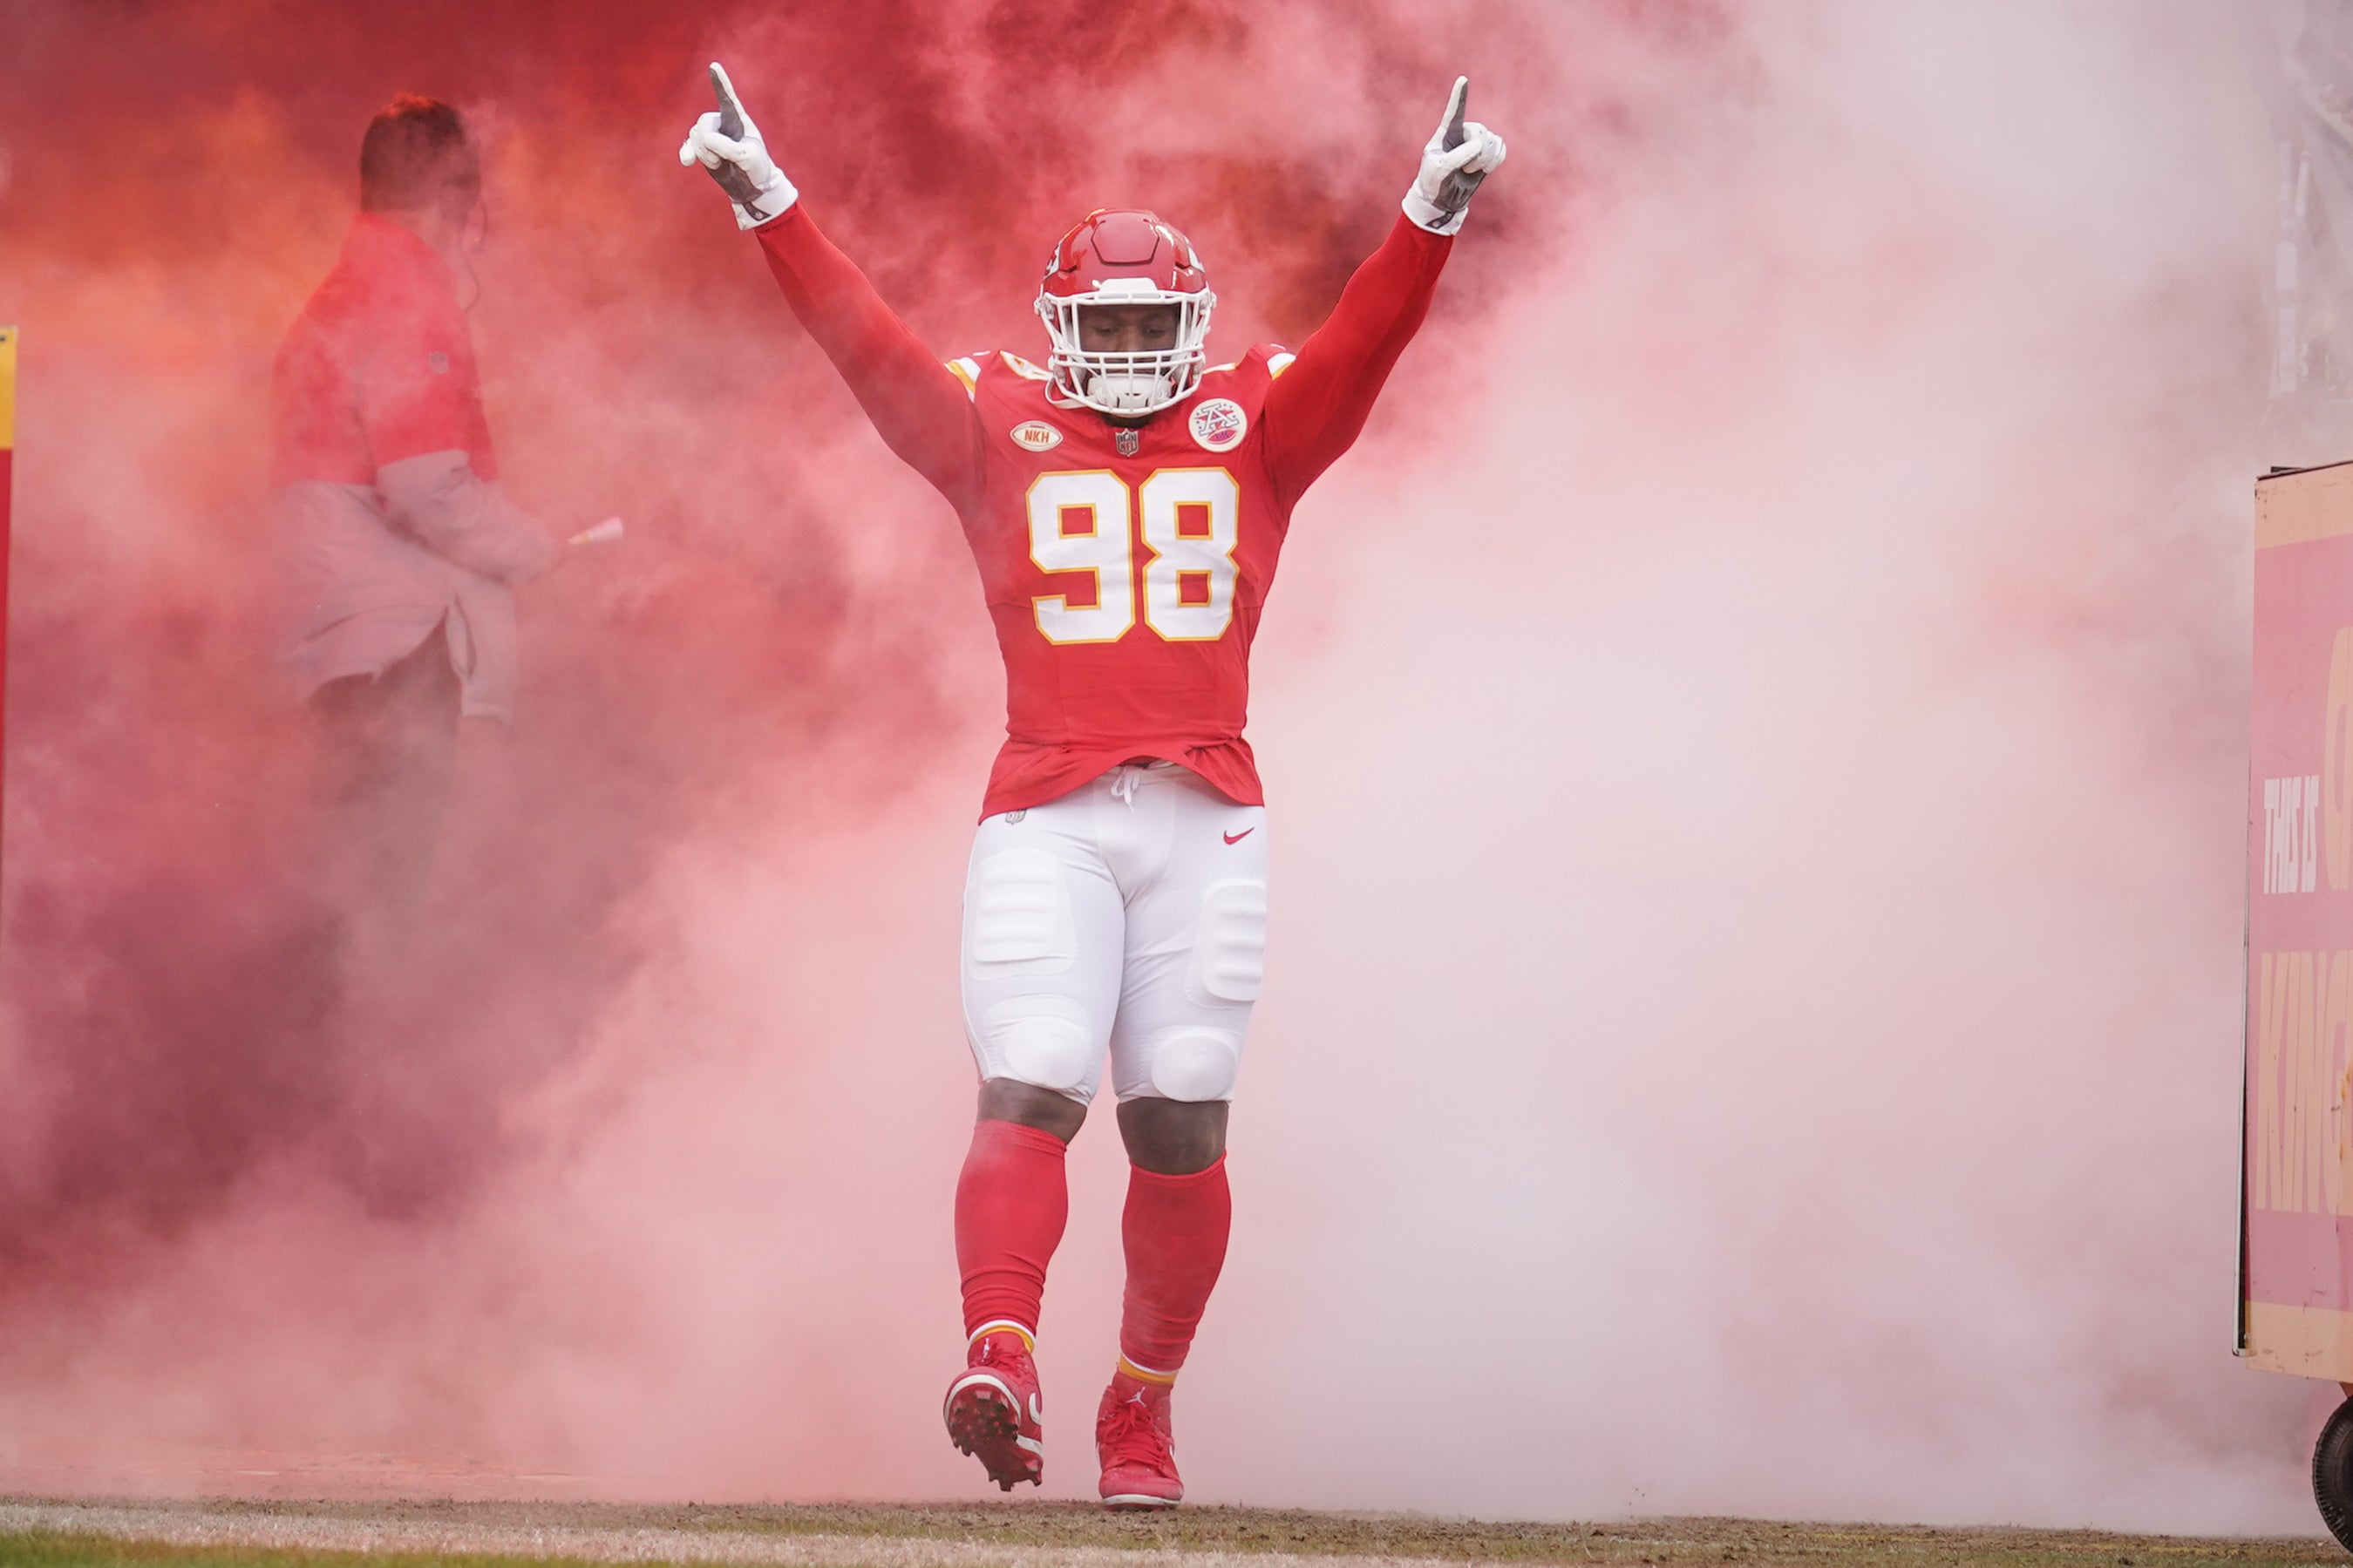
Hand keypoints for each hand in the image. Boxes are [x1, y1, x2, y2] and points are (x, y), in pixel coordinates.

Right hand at [678, 62, 798, 228]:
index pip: (728, 98)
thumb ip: (730, 148)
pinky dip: (687, 153)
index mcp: (738, 119)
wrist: (751, 187)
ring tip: (719, 164)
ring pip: (695, 136)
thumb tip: (706, 139)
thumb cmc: (757, 168)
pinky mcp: (703, 149)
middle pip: (704, 121)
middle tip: (720, 159)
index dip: (720, 82)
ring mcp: (711, 136)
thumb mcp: (749, 158)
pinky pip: (688, 146)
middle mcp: (723, 123)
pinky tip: (687, 161)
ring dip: (704, 153)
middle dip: (708, 142)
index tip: (714, 65)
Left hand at [1403, 77, 1505, 235]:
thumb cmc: (1434, 181)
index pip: (1454, 111)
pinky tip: (1485, 168)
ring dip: (1485, 160)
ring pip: (1493, 141)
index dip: (1459, 96)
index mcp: (1446, 133)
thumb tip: (1478, 144)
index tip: (1462, 79)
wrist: (1443, 199)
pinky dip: (1496, 160)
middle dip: (1477, 154)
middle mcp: (1464, 133)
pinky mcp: (1489, 152)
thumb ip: (1456, 156)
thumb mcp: (1439, 170)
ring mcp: (1478, 141)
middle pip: (1481, 133)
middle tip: (1465, 168)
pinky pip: (1501, 148)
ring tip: (1470, 170)